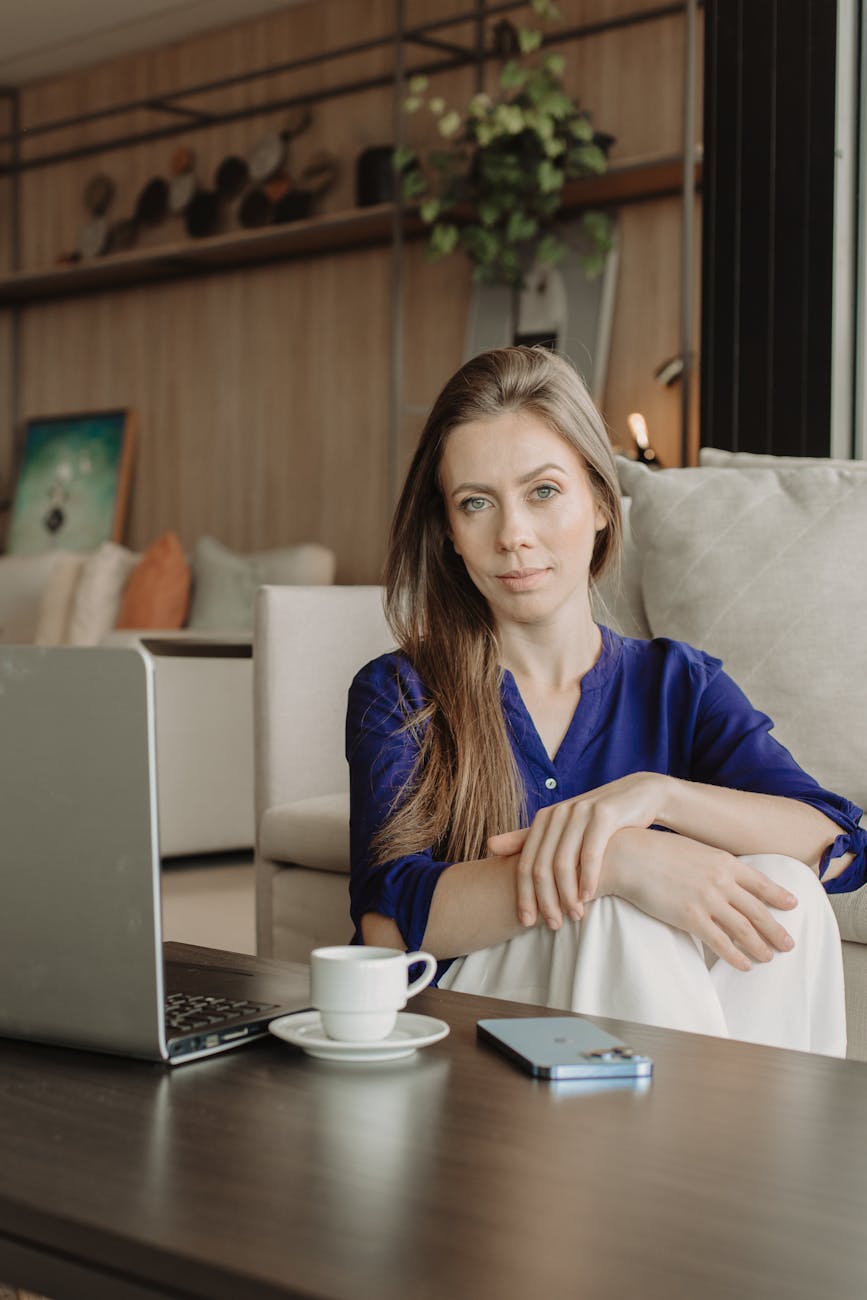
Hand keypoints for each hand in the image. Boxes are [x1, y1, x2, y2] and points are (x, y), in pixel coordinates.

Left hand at [488, 773, 667, 930]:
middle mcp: (558, 814)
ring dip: (567, 894)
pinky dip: (588, 877)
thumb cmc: (596, 820)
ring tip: (574, 916)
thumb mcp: (561, 827)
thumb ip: (527, 837)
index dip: (524, 895)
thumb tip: (489, 846)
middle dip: (545, 900)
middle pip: (542, 866)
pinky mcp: (604, 815)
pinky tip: (589, 896)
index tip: (526, 922)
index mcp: (544, 819)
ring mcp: (580, 813)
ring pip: (564, 863)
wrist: (638, 796)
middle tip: (552, 925)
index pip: (526, 864)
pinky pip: (591, 853)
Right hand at [605, 828, 797, 970]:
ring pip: (744, 929)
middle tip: (789, 944)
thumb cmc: (656, 850)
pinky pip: (720, 942)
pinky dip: (736, 956)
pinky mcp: (690, 917)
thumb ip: (713, 863)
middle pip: (758, 910)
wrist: (629, 856)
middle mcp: (721, 881)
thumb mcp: (694, 849)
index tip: (793, 905)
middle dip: (776, 930)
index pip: (761, 882)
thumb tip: (725, 874)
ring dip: (760, 946)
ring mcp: (707, 900)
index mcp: (724, 862)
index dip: (779, 896)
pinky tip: (745, 965)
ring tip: (770, 957)